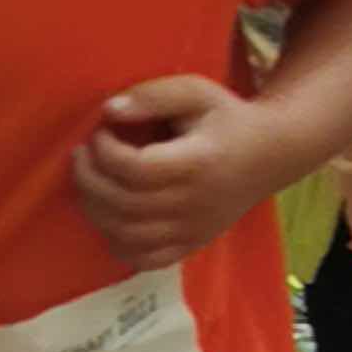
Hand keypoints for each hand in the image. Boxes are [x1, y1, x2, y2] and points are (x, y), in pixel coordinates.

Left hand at [69, 71, 266, 267]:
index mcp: (197, 163)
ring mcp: (193, 230)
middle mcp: (195, 203)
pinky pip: (145, 260)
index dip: (105, 152)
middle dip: (89, 179)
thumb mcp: (196, 92)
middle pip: (125, 205)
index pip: (136, 169)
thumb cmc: (228, 119)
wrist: (271, 154)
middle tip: (81, 155)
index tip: (99, 132)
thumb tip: (108, 111)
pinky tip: (110, 217)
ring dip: (96, 211)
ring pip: (128, 236)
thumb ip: (153, 96)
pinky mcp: (191, 245)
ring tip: (90, 182)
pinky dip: (118, 244)